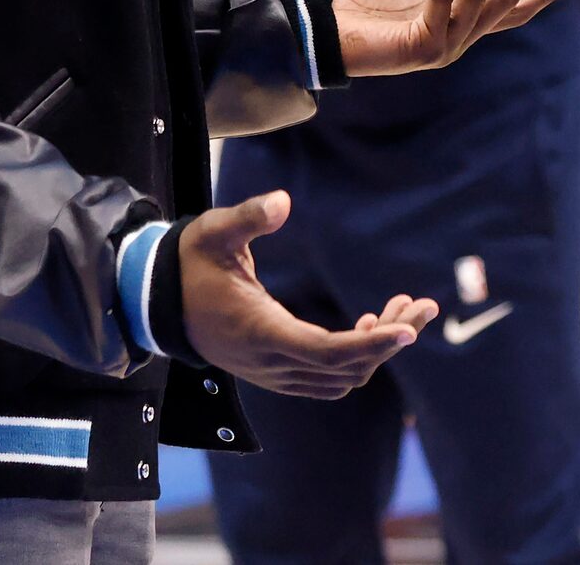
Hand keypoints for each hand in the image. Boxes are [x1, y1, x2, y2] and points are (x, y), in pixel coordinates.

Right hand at [177, 190, 436, 396]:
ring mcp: (274, 372)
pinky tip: (370, 323)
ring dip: (378, 349)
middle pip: (347, 368)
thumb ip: (249, 216)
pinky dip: (357, 356)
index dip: (373, 344)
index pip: (329, 352)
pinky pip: (328, 376)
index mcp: (262, 332)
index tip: (409, 328)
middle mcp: (272, 362)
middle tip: (422, 305)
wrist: (157, 301)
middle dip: (391, 340)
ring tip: (405, 310)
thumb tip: (283, 201)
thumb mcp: (215, 231)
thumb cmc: (190, 262)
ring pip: (342, 377)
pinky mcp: (277, 370)